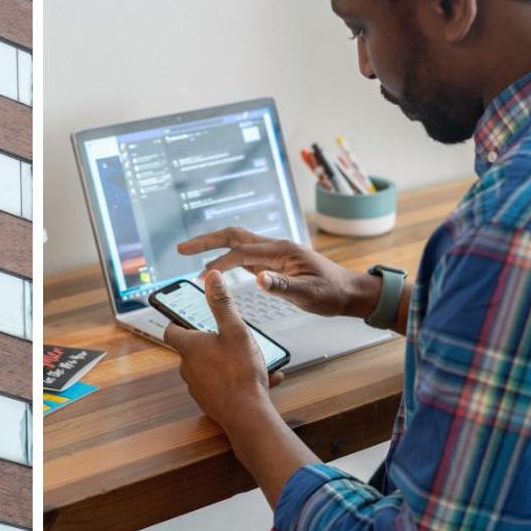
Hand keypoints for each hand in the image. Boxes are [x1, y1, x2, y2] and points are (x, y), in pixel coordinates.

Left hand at [164, 271, 283, 429]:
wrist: (247, 416)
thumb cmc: (240, 372)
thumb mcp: (235, 330)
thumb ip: (222, 303)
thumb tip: (212, 277)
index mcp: (190, 347)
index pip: (171, 330)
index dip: (178, 322)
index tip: (187, 316)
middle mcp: (188, 367)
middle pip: (193, 349)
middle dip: (211, 342)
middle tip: (230, 337)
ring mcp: (197, 387)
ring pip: (210, 367)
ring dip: (228, 362)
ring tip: (254, 360)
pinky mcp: (210, 402)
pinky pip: (222, 385)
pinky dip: (237, 380)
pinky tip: (262, 380)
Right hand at [178, 227, 380, 318]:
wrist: (349, 292)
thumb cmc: (332, 293)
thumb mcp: (310, 294)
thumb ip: (284, 287)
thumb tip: (258, 280)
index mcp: (281, 251)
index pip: (242, 253)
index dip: (219, 262)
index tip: (200, 274)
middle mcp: (275, 247)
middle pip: (234, 236)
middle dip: (206, 241)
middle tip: (181, 248)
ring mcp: (273, 254)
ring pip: (238, 242)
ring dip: (213, 246)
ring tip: (190, 253)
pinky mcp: (274, 263)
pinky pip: (244, 255)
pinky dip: (226, 256)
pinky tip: (217, 266)